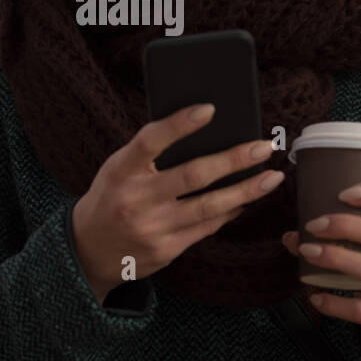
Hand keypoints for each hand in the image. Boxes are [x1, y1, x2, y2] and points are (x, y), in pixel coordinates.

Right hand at [72, 103, 285, 303]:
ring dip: (246, 191)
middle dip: (234, 160)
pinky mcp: (166, 250)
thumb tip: (205, 132)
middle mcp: (136, 200)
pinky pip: (206, 227)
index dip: (179, 124)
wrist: (88, 250)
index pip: (151, 141)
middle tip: (263, 146)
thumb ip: (150, 153)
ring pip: (209, 206)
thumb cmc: (111, 196)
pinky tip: (246, 199)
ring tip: (272, 177)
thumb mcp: (118, 168)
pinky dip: (230, 211)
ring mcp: (152, 228)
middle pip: (193, 176)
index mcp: (120, 171)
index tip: (210, 109)